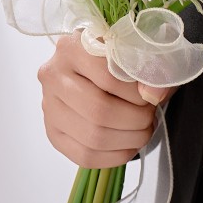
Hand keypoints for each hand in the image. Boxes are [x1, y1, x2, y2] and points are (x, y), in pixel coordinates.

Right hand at [38, 31, 172, 166]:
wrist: (96, 66)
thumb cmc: (122, 57)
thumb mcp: (143, 51)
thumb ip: (153, 68)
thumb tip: (154, 95)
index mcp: (73, 47)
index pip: (109, 78)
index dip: (138, 94)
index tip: (153, 97)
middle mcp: (53, 76)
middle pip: (99, 111)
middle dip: (136, 120)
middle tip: (150, 116)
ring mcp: (49, 107)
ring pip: (93, 137)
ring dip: (129, 139)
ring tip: (143, 130)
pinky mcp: (53, 133)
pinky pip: (85, 156)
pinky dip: (115, 156)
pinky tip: (129, 145)